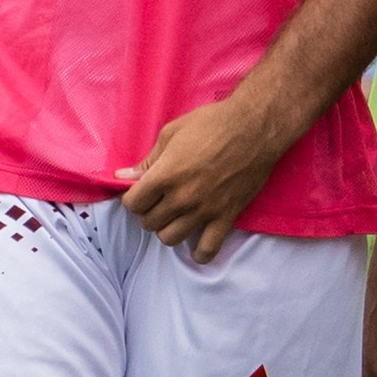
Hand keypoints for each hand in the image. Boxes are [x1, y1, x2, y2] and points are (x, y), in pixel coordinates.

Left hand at [120, 94, 279, 258]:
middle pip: (149, 222)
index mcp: (164, 175)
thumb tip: (122, 176)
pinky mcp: (226, 217)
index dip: (133, 198)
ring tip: (174, 216)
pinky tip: (196, 246)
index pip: (133, 204)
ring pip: (170, 238)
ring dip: (167, 229)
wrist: (255, 128)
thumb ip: (147, 160)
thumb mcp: (171, 133)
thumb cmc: (211, 124)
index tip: (141, 192)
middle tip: (157, 201)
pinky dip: (200, 253)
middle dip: (148, 212)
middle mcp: (181, 197)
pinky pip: (209, 249)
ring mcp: (204, 210)